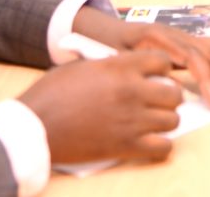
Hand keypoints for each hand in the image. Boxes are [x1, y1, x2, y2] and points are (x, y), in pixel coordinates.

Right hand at [18, 52, 181, 163]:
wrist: (35, 126)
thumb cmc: (52, 93)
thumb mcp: (81, 65)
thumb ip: (109, 65)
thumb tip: (127, 68)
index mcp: (118, 67)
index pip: (162, 61)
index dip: (161, 68)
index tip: (155, 74)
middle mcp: (131, 91)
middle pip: (174, 93)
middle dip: (168, 96)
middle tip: (157, 100)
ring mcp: (131, 120)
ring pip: (173, 120)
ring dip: (165, 120)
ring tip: (152, 120)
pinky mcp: (126, 146)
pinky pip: (164, 147)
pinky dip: (161, 145)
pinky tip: (149, 140)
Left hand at [73, 7, 209, 113]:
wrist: (112, 31)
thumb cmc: (114, 50)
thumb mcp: (120, 62)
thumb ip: (140, 73)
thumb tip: (164, 91)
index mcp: (158, 39)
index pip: (192, 57)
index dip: (206, 80)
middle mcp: (177, 34)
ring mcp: (187, 35)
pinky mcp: (193, 40)